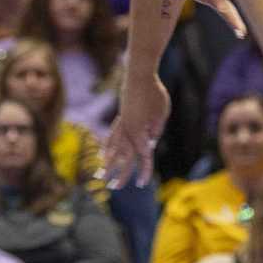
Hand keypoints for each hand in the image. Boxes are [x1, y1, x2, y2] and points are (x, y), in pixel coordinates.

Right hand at [102, 70, 171, 188]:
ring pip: (114, 148)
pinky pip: (112, 136)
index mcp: (140, 131)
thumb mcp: (162, 112)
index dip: (144, 170)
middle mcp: (128, 130)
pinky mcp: (120, 118)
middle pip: (124, 157)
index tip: (142, 183)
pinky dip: (108, 147)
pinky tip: (104, 155)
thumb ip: (156, 128)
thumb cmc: (155, 93)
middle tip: (115, 188)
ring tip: (101, 175)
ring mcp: (122, 124)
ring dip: (109, 163)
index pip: (143, 156)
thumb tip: (150, 143)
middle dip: (120, 173)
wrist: (139, 74)